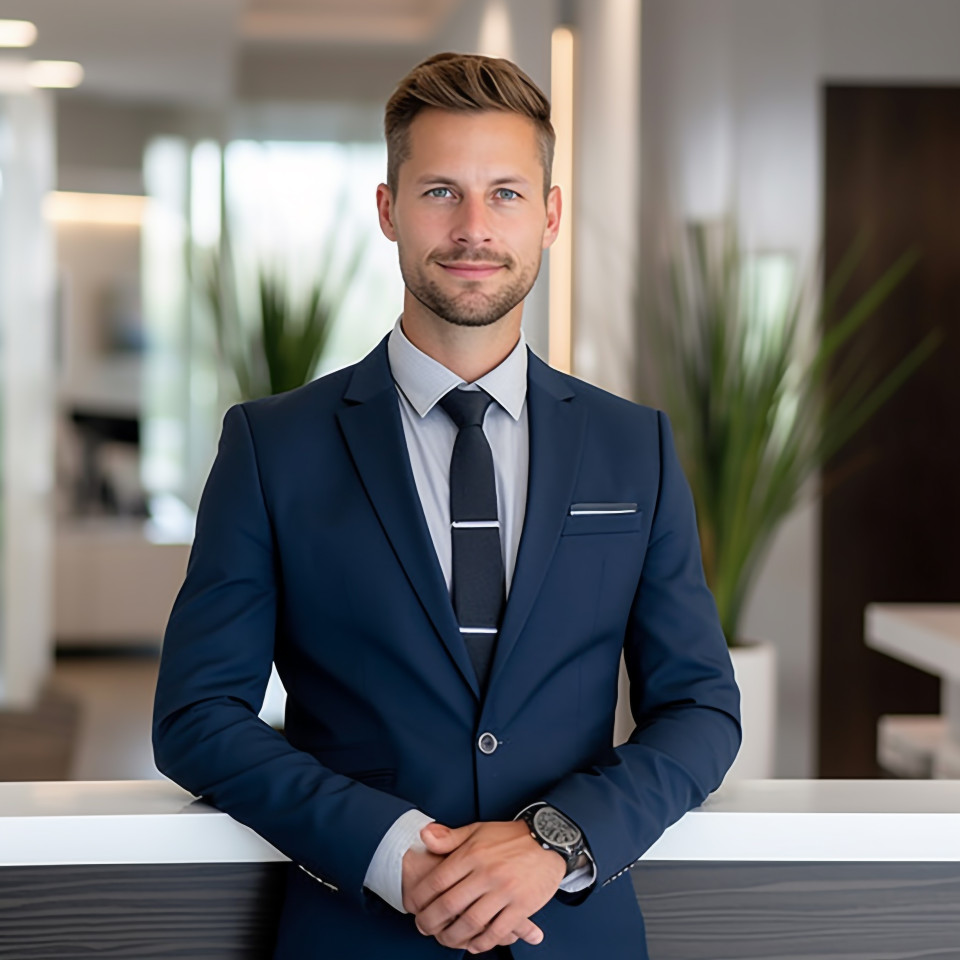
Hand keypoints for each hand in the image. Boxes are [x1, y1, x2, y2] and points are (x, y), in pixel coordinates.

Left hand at [408, 820, 565, 952]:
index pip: (439, 880)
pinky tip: (473, 944)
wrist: (548, 839)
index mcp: (473, 853)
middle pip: (451, 905)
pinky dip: (482, 942)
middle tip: (423, 927)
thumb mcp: (477, 830)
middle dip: (432, 921)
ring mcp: (505, 891)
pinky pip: (498, 931)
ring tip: (444, 939)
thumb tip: (423, 835)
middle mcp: (487, 873)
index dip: (422, 897)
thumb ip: (449, 837)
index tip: (414, 906)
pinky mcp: (522, 906)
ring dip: (453, 936)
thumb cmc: (510, 837)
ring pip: (472, 922)